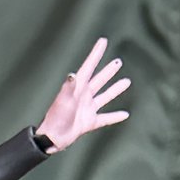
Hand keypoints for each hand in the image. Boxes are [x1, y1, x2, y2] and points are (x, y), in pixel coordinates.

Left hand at [37, 37, 130, 152]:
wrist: (53, 138)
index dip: (95, 54)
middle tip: (118, 62)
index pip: (88, 67)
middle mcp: (84, 96)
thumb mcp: (63, 100)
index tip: (103, 41)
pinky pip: (105, 118)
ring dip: (115, 89)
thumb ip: (68, 87)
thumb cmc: (56, 118)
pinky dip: (115, 116)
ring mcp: (87, 109)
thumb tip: (72, 74)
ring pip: (105, 96)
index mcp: (78, 88)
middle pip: (99, 80)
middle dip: (108, 71)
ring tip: (126, 81)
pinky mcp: (89, 122)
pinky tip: (125, 114)